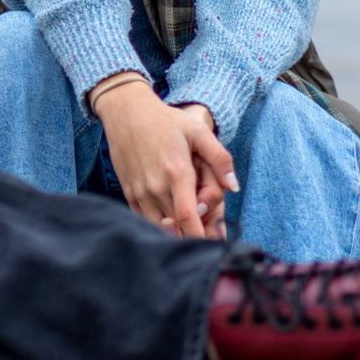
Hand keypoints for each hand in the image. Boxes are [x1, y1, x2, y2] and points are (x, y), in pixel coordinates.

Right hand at [92, 82, 236, 239]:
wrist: (126, 112)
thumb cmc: (165, 120)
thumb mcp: (198, 131)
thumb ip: (220, 159)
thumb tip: (234, 187)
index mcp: (176, 173)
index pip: (189, 217)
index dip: (200, 236)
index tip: (212, 246)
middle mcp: (156, 186)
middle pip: (176, 226)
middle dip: (192, 236)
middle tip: (209, 238)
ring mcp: (139, 191)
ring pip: (158, 225)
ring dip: (173, 233)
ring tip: (188, 234)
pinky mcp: (128, 191)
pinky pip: (143, 218)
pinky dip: (157, 225)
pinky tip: (168, 223)